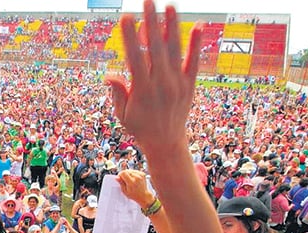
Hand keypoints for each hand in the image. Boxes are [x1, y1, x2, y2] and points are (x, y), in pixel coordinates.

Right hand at [105, 1, 202, 149]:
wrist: (167, 143)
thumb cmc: (140, 128)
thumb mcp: (123, 114)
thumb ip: (118, 92)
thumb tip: (110, 75)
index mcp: (143, 91)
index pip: (136, 58)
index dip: (130, 37)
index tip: (126, 18)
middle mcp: (162, 84)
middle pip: (156, 48)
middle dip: (151, 22)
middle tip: (147, 1)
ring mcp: (178, 83)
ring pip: (175, 50)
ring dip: (172, 26)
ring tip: (169, 6)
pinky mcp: (190, 84)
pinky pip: (194, 61)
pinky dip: (196, 44)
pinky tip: (197, 26)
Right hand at [116, 170, 154, 206]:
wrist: (143, 195)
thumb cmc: (134, 195)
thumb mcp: (125, 191)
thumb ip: (121, 183)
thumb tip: (117, 177)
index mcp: (132, 182)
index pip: (123, 173)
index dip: (120, 175)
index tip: (120, 178)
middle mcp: (137, 177)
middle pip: (126, 171)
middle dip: (124, 174)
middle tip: (124, 180)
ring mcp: (140, 175)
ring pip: (130, 170)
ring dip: (128, 174)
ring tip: (129, 180)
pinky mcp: (142, 174)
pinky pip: (135, 171)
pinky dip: (132, 174)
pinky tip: (133, 179)